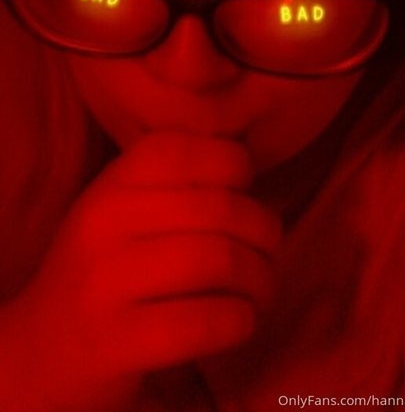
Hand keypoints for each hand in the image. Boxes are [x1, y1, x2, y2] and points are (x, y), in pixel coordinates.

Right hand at [0, 132, 280, 411]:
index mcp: (111, 184)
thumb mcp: (123, 208)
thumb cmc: (105, 269)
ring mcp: (106, 283)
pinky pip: (209, 320)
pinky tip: (240, 319)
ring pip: (220, 261)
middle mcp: (104, 223)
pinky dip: (243, 319)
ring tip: (260, 288)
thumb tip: (250, 171)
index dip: (235, 166)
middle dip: (265, 232)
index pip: (187, 149)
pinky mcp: (118, 342)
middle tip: (268, 252)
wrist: (43, 349)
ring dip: (261, 278)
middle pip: (220, 208)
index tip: (244, 192)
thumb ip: (176, 183)